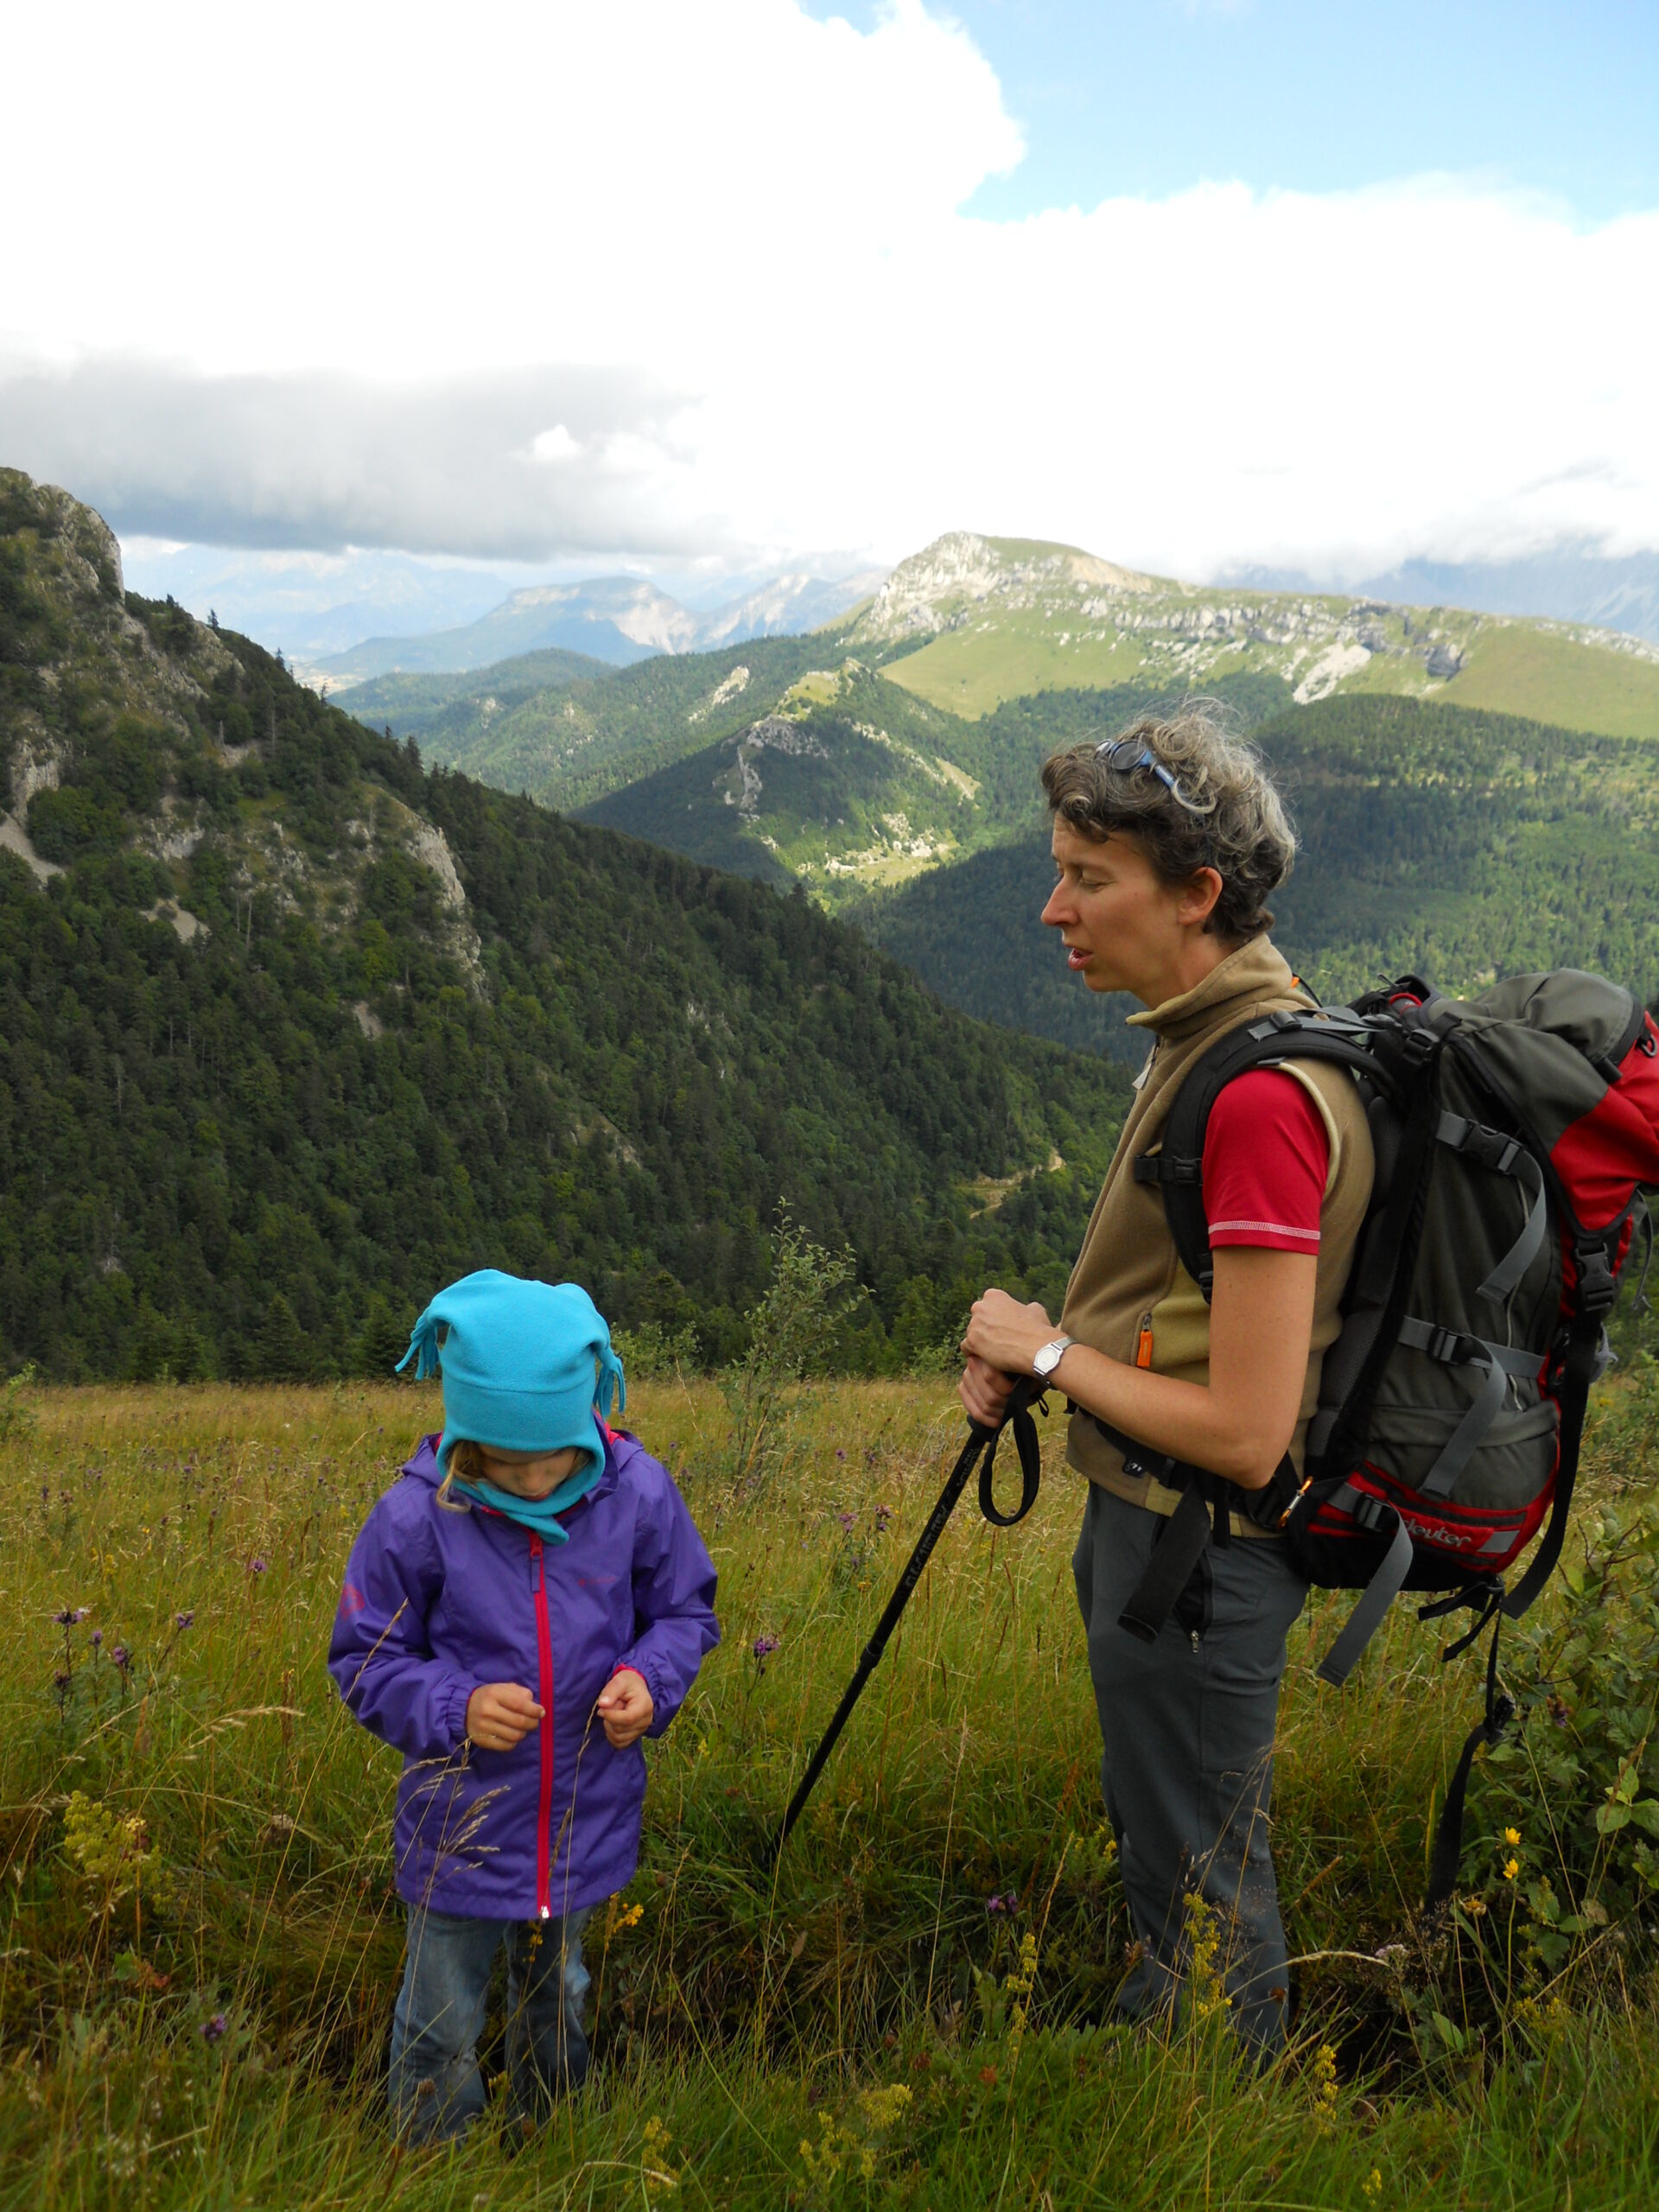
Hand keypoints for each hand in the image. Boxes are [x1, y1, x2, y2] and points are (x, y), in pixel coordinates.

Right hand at [465, 1681, 542, 1750]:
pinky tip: (512, 1736)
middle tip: (535, 1721)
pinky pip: (506, 1746)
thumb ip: (520, 1693)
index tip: (542, 1712)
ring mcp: (484, 1727)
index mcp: (494, 1693)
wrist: (463, 1709)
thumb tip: (535, 1707)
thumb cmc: (489, 1697)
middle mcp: (488, 1711)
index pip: (519, 1704)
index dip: (534, 1710)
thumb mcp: (502, 1688)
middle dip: (532, 1723)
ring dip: (524, 1733)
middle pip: (519, 1722)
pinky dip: (514, 1742)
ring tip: (523, 1728)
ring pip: (514, 1736)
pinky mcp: (482, 1741)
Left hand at [596, 1667, 653, 1748]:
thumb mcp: (620, 1680)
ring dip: (609, 1727)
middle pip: (620, 1729)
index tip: (601, 1709)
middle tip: (611, 1706)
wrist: (637, 1688)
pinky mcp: (635, 1736)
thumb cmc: (629, 1683)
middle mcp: (646, 1721)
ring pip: (618, 1738)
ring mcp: (641, 1730)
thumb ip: (611, 1691)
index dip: (611, 1716)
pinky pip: (619, 1743)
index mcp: (645, 1706)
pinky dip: (611, 1735)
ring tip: (613, 1713)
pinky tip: (612, 1723)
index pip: (627, 1719)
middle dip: (609, 1719)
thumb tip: (602, 1704)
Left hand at [959, 1289, 1055, 1422]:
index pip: (988, 1306)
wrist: (1036, 1349)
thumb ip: (1024, 1307)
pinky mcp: (972, 1342)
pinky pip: (966, 1348)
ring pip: (972, 1334)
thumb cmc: (1038, 1329)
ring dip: (980, 1342)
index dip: (996, 1318)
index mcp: (994, 1296)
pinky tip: (986, 1359)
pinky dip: (975, 1354)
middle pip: (978, 1319)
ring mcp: (974, 1324)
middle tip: (998, 1340)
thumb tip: (1026, 1309)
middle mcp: (980, 1307)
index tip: (1004, 1327)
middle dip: (985, 1328)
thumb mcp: (1035, 1309)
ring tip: (994, 1352)